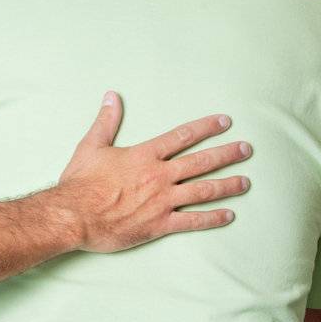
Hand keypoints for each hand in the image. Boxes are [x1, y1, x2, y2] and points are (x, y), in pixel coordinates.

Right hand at [60, 92, 252, 253]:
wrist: (73, 216)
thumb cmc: (80, 183)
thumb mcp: (91, 146)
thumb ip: (106, 121)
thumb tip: (111, 96)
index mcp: (145, 155)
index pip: (183, 136)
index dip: (207, 127)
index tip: (225, 121)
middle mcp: (159, 176)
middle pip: (202, 161)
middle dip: (227, 154)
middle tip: (247, 149)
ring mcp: (162, 201)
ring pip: (203, 190)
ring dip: (228, 185)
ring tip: (246, 181)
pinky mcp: (159, 225)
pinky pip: (192, 221)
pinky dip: (212, 218)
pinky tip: (229, 215)